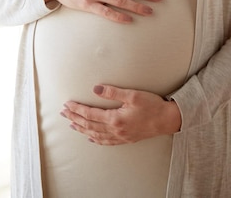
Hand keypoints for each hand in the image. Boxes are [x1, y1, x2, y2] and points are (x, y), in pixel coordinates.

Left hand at [60, 84, 181, 144]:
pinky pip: (105, 141)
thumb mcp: (132, 95)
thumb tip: (96, 89)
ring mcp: (120, 136)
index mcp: (115, 119)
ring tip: (72, 124)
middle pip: (89, 125)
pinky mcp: (125, 139)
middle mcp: (115, 130)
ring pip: (95, 134)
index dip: (77, 109)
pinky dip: (95, 139)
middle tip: (64, 113)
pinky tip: (90, 137)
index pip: (90, 114)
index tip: (68, 105)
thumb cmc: (152, 106)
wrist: (167, 120)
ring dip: (82, 129)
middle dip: (75, 118)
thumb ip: (113, 92)